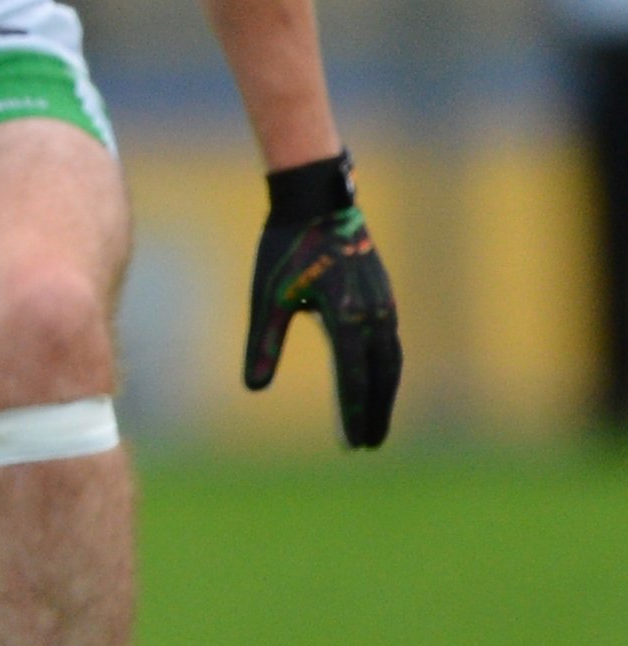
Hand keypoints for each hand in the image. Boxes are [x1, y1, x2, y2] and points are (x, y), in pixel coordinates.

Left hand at [245, 153, 401, 448]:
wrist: (316, 200)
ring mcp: (384, 303)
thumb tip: (254, 388)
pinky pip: (391, 340)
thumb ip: (264, 344)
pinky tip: (375, 376)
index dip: (354, 415)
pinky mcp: (384, 292)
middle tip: (369, 444)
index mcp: (348, 319)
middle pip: (382, 377)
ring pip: (391, 359)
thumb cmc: (286, 248)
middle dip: (376, 412)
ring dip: (385, 392)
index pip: (355, 381)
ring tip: (375, 420)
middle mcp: (374, 315)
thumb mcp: (268, 297)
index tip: (353, 445)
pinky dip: (386, 366)